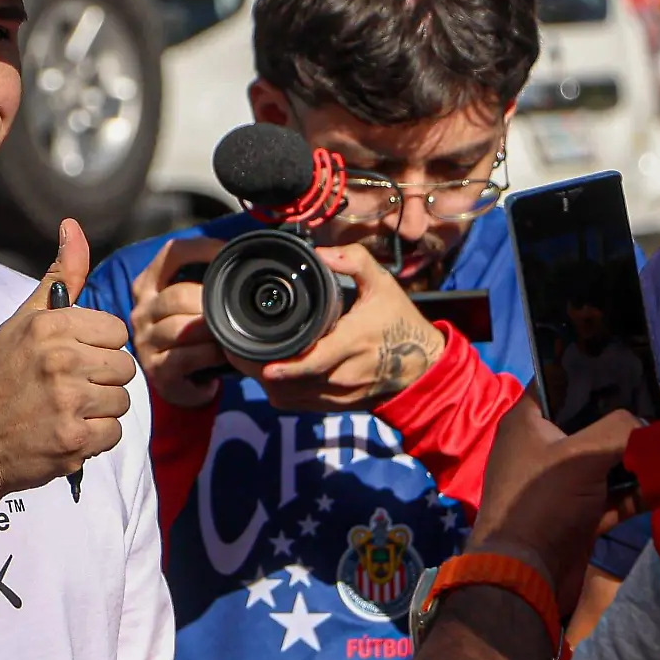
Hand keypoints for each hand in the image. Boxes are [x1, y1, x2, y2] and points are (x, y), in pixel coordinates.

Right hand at [0, 219, 136, 500]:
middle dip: (102, 380)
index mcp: (49, 326)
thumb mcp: (22, 322)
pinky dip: (94, 439)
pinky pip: (114, 434)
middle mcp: (60, 360)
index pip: (116, 331)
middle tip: (66, 389)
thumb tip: (73, 226)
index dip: (98, 347)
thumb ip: (59, 278)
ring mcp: (68, 402)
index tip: (73, 359)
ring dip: (100, 411)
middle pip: (124, 367)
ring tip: (65, 411)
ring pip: (123, 401)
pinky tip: (65, 433)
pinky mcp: (74, 440)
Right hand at [129, 236, 226, 407]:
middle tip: (235, 308)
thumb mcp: (193, 301)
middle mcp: (141, 309)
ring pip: (181, 327)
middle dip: (212, 301)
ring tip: (230, 331)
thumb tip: (243, 254)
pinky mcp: (155, 369)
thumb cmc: (192, 335)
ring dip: (212, 329)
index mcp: (149, 283)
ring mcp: (145, 340)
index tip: (229, 253)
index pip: (172, 253)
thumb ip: (207, 278)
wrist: (181, 381)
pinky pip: (185, 357)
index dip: (203, 249)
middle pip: (178, 294)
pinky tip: (221, 353)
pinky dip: (209, 354)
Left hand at [228, 243, 443, 413]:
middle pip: (294, 383)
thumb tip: (320, 253)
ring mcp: (340, 395)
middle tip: (236, 351)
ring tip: (247, 360)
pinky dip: (280, 392)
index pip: (315, 362)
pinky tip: (269, 373)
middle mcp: (345, 374)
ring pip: (292, 398)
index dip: (287, 367)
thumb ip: (354, 262)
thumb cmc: (399, 321)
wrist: (422, 365)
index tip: (262, 364)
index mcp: (354, 343)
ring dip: (268, 382)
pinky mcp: (336, 406)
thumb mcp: (383, 285)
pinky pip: (299, 405)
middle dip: (261, 371)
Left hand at [469, 382, 659, 613]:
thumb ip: (618, 428)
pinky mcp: (580, 514)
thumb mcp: (579, 455)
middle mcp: (543, 447)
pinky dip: (641, 488)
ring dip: (645, 451)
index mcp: (528, 421)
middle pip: (595, 420)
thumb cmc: (542, 503)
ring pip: (610, 458)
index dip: (597, 371)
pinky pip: (616, 494)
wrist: (525, 575)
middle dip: (637, 412)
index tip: (637, 364)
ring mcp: (562, 483)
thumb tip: (646, 421)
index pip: (561, 381)